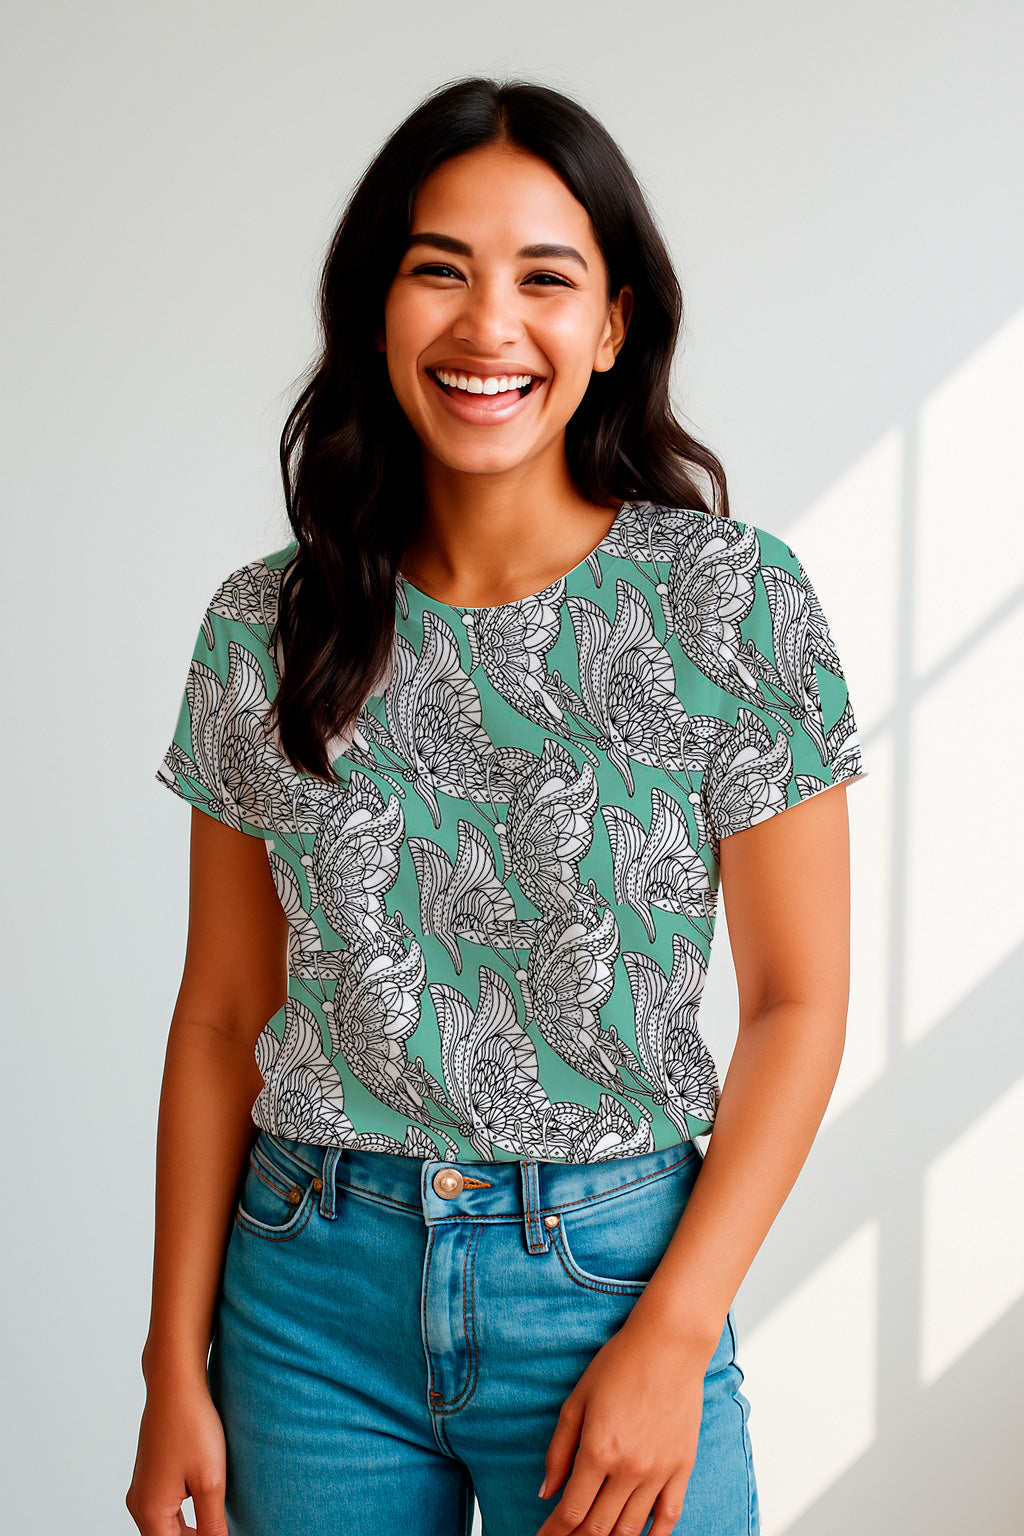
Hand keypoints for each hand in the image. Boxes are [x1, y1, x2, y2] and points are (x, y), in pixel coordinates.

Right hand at [125, 1375, 227, 1534]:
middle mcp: (140, 1503)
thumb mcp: (210, 1481)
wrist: (175, 1383)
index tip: (221, 1534)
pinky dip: (186, 1514)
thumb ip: (212, 1525)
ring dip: (192, 1530)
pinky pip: (166, 1508)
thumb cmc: (191, 1425)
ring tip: (218, 1521)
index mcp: (150, 1511)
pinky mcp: (151, 1474)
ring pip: (168, 1526)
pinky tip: (207, 1503)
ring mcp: (143, 1488)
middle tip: (222, 1529)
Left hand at [535, 1314, 709, 1535]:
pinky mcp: (682, 1468)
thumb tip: (546, 1491)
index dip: (554, 1531)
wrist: (669, 1345)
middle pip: (598, 1527)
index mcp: (598, 1450)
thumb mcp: (577, 1400)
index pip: (572, 1511)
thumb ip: (559, 1450)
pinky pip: (668, 1517)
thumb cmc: (619, 1364)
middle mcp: (629, 1468)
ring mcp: (658, 1471)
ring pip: (630, 1529)